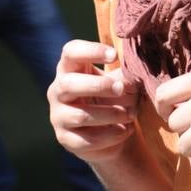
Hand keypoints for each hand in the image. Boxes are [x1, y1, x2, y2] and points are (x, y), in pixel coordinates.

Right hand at [48, 40, 139, 162]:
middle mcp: (58, 90)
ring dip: (110, 114)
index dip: (91, 51)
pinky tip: (125, 130)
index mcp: (70, 68)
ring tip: (130, 114)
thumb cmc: (113, 97)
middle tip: (120, 88)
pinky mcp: (65, 139)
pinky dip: (110, 135)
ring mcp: (58, 116)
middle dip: (98, 86)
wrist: (110, 132)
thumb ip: (124, 76)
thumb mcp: (119, 82)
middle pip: (68, 84)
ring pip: (81, 116)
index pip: (71, 52)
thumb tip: (131, 75)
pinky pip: (87, 139)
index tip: (114, 55)